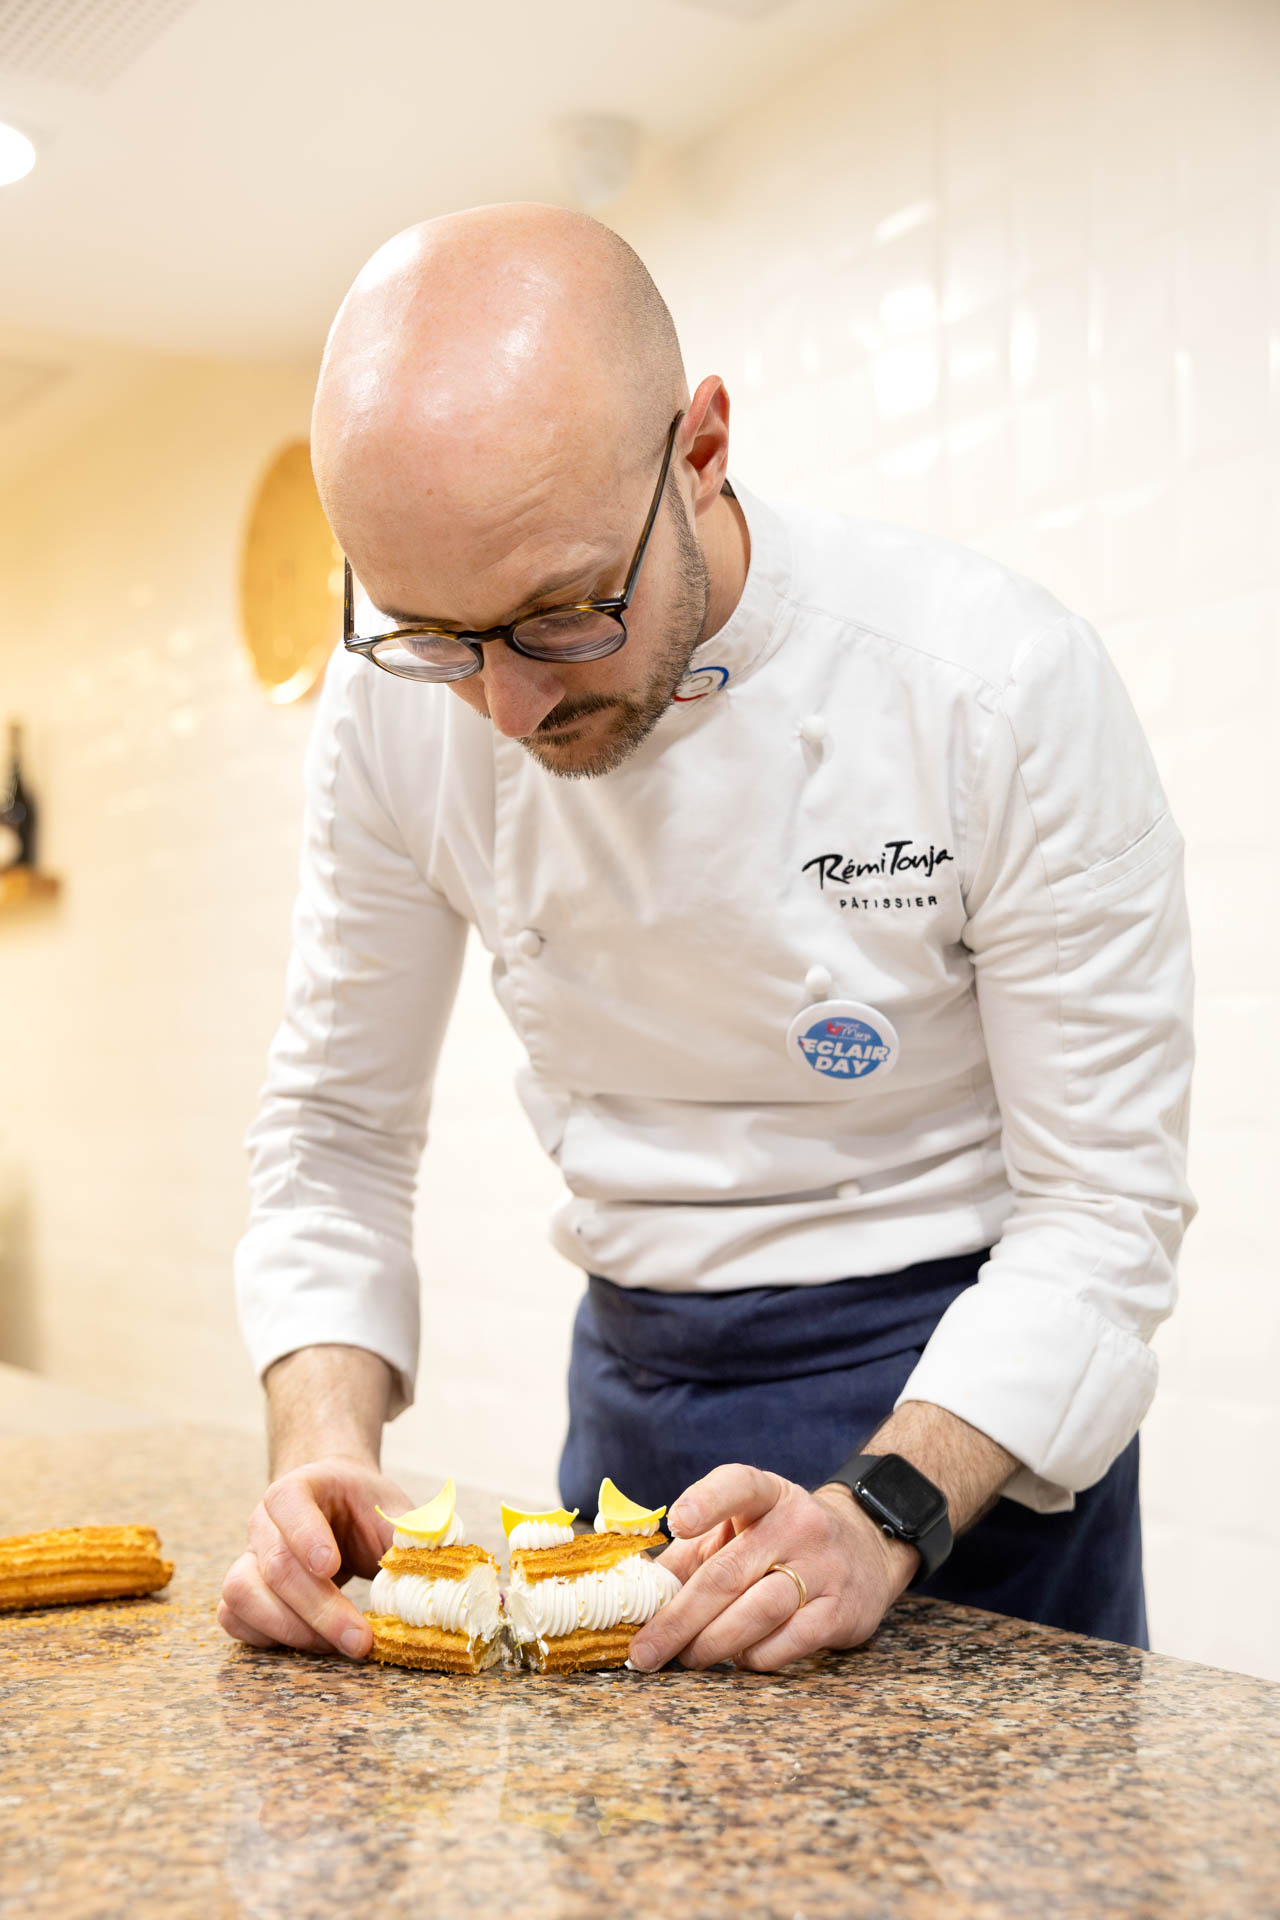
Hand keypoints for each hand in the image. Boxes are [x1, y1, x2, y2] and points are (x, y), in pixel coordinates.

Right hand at [218, 1454, 411, 1658]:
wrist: (333, 1502)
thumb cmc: (362, 1506)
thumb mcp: (390, 1507)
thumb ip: (412, 1533)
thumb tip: (447, 1561)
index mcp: (299, 1488)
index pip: (289, 1501)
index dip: (306, 1535)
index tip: (331, 1567)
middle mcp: (264, 1522)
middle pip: (275, 1565)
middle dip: (319, 1609)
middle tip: (359, 1639)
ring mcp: (248, 1557)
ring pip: (242, 1594)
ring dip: (290, 1629)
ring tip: (337, 1646)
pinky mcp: (243, 1591)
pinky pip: (234, 1618)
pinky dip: (266, 1638)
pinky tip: (307, 1644)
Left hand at [629, 1464, 918, 1672]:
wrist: (866, 1547)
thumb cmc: (782, 1540)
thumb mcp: (742, 1528)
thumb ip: (692, 1555)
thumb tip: (638, 1596)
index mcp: (768, 1494)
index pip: (738, 1484)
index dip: (706, 1501)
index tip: (676, 1523)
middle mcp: (798, 1524)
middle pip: (729, 1572)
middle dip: (680, 1618)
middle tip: (647, 1650)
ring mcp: (824, 1567)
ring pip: (758, 1611)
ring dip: (713, 1642)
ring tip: (687, 1658)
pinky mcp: (842, 1610)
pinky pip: (788, 1641)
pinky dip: (754, 1656)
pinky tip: (738, 1658)